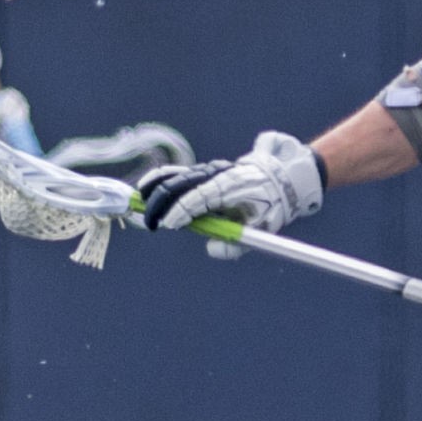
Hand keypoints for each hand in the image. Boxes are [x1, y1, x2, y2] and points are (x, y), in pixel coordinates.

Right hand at [139, 130, 323, 257]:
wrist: (283, 179)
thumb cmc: (270, 207)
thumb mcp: (259, 229)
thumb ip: (236, 244)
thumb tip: (211, 249)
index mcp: (229, 189)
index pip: (198, 198)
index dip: (180, 212)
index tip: (167, 225)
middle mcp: (216, 176)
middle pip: (180, 184)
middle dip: (161, 203)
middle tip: (150, 223)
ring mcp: (210, 171)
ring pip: (177, 176)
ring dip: (156, 189)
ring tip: (138, 202)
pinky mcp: (206, 171)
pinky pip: (179, 173)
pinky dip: (161, 179)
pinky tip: (146, 188)